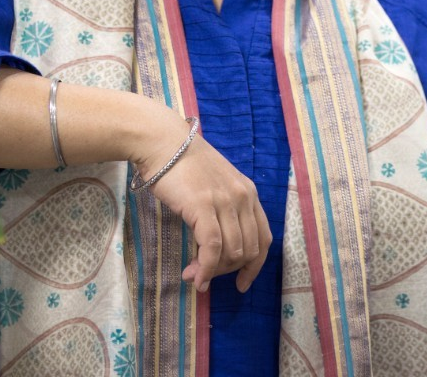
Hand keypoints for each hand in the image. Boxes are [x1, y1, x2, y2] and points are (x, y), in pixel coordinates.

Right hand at [136, 126, 271, 293]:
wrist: (163, 142)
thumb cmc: (182, 162)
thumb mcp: (214, 183)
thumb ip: (222, 209)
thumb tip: (215, 247)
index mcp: (248, 191)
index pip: (264, 238)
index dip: (255, 266)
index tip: (242, 284)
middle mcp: (243, 196)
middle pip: (248, 249)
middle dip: (227, 271)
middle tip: (204, 276)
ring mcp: (225, 201)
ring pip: (232, 253)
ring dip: (212, 271)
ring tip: (193, 275)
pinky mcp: (204, 206)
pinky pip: (212, 248)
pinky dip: (205, 268)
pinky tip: (194, 276)